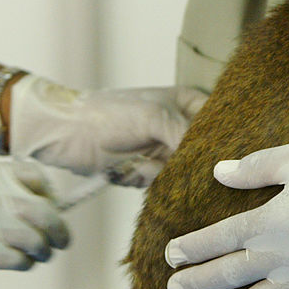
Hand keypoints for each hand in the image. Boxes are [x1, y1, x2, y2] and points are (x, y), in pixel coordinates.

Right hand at [0, 161, 68, 278]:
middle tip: (60, 240)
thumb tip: (31, 202)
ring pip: (40, 238)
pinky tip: (18, 263)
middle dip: (59, 229)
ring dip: (44, 250)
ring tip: (37, 254)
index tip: (48, 208)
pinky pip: (21, 260)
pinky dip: (26, 263)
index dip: (49, 196)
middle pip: (47, 211)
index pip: (38, 178)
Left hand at [10, 75, 206, 186]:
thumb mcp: (154, 118)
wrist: (64, 134)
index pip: (222, 125)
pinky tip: (129, 170)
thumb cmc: (108, 114)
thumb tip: (215, 164)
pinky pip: (165, 185)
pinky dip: (148, 182)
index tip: (217, 160)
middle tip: (167, 163)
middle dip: (189, 164)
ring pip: (186, 173)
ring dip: (162, 174)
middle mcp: (181, 127)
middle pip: (206, 155)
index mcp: (189, 103)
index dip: (223, 143)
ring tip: (139, 163)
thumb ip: (188, 137)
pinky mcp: (150, 170)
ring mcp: (166, 150)